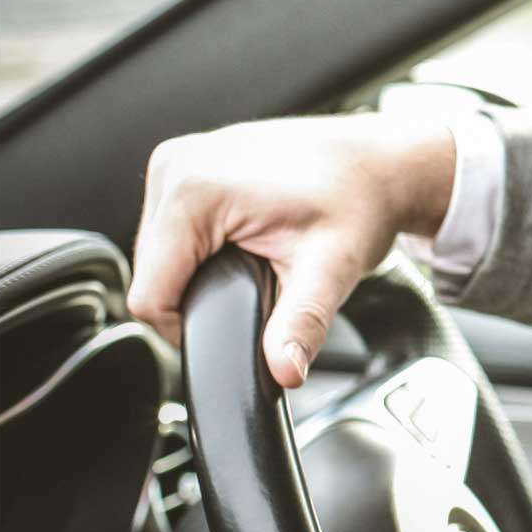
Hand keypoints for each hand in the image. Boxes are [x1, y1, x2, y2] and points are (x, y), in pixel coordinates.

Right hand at [128, 114, 456, 388]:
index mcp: (194, 190)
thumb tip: (284, 372)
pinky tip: (243, 242)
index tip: (241, 323)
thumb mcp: (333, 268)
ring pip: (157, 253)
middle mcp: (176, 165)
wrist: (380, 163)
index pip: (151, 295)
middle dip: (199, 296)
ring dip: (197, 271)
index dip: (190, 327)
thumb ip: (302, 323)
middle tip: (261, 287)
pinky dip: (200, 246)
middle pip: (151, 275)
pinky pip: (171, 228)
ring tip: (256, 262)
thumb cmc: (361, 201)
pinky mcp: (186, 161)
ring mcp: (178, 158)